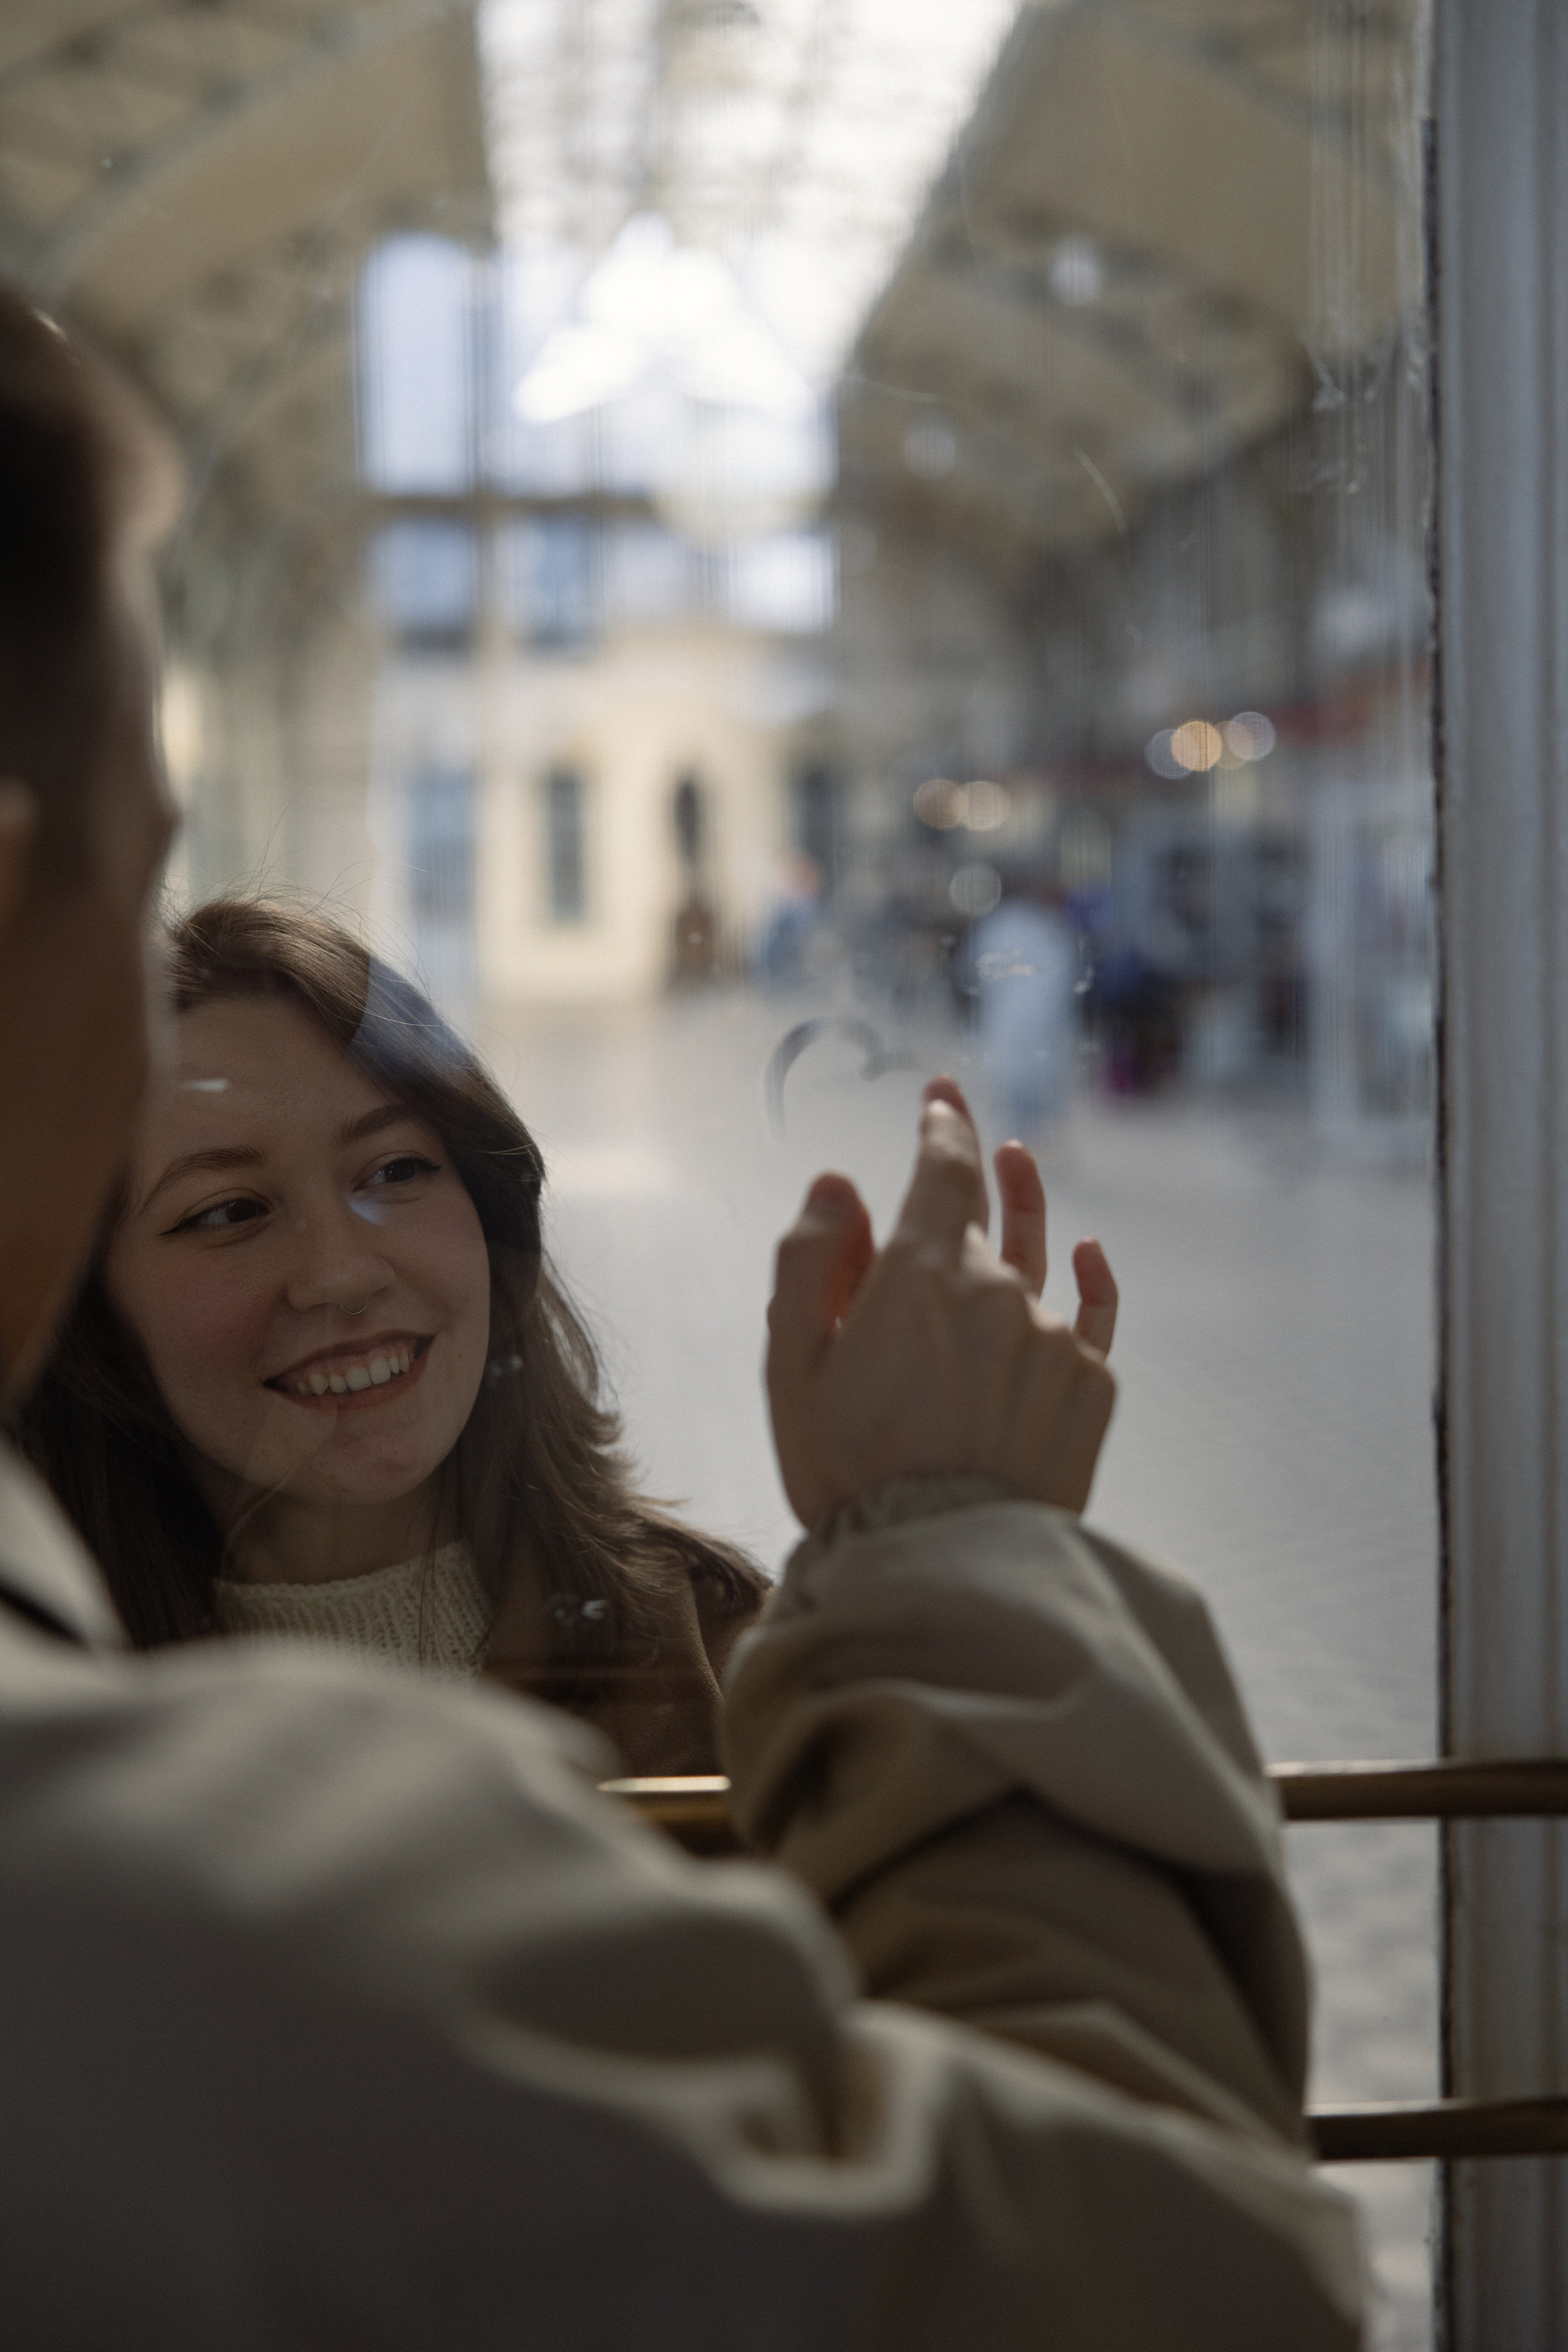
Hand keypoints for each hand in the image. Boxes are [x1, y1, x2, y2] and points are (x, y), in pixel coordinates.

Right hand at [768, 1081, 1116, 1528]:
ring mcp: (1053, 1340)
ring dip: (1023, 1215)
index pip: (945, 1168)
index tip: (941, 1095)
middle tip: (964, 1146)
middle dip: (966, 1183)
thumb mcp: (793, 1367)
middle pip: (983, 1221)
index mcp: (922, 1276)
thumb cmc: (850, 1472)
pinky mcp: (1089, 1390)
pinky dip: (1089, 1280)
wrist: (942, 1568)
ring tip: (1018, 1169)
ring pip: (1032, 1269)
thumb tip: (840, 1186)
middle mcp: (1000, 1292)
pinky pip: (1091, 1319)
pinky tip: (1088, 1254)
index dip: (943, 1123)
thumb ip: (810, 1263)